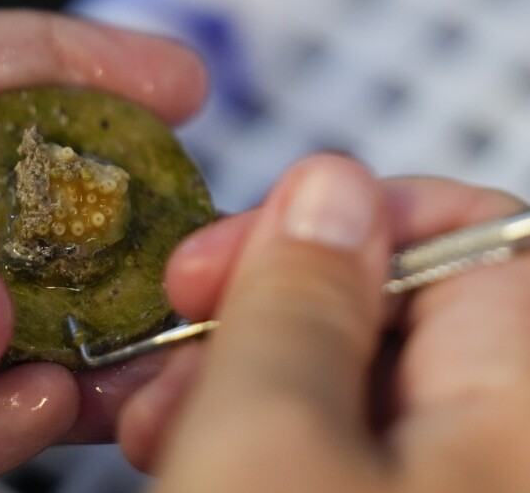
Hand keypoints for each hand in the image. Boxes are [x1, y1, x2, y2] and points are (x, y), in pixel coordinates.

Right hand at [119, 154, 529, 491]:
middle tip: (179, 328)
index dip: (348, 215)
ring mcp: (430, 480)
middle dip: (264, 304)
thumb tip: (328, 186)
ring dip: (233, 371)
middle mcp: (491, 445)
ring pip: (337, 376)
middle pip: (389, 307)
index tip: (239, 240)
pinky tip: (176, 444)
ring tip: (154, 414)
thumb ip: (300, 298)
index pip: (467, 235)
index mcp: (512, 411)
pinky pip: (315, 438)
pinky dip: (241, 428)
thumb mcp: (267, 436)